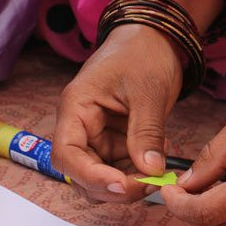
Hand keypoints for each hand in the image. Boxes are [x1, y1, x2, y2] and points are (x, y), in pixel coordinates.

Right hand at [51, 25, 182, 202]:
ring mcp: (96, 136)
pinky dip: (136, 175)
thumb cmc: (143, 53)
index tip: (122, 185)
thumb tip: (150, 170)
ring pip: (100, 177)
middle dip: (112, 187)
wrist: (153, 38)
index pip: (67, 154)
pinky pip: (119, 169)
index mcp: (76, 108)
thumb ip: (146, 132)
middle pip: (80, 173)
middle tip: (149, 185)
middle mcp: (80, 126)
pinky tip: (158, 165)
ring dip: (126, 185)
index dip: (90, 176)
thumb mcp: (148, 92)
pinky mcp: (114, 141)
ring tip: (157, 175)